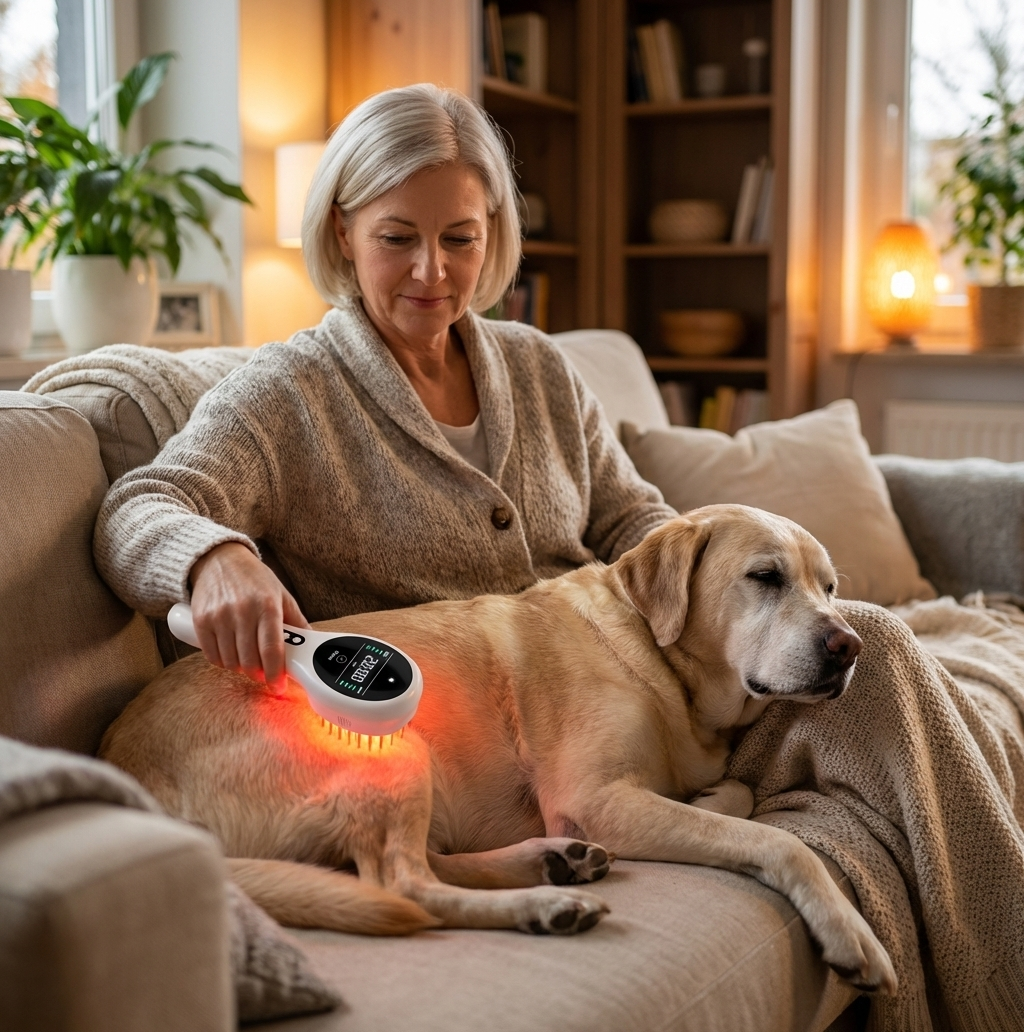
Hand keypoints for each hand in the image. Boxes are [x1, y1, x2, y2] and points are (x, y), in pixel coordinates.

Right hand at [188, 542, 309, 690]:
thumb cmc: (254, 578)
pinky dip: (222, 661)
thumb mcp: (281, 594)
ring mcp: (219, 616)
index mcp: (267, 606)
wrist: (219, 560)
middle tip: (264, 673)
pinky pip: (211, 655)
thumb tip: (310, 645)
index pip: (272, 650)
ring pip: (230, 662)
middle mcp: (243, 611)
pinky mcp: (200, 620)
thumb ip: (296, 621)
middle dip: (259, 674)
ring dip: (240, 668)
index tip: (279, 685)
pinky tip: (230, 654)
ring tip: (247, 660)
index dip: (276, 674)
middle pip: (250, 661)